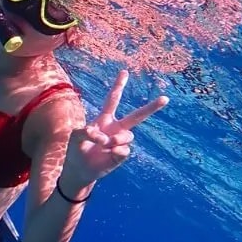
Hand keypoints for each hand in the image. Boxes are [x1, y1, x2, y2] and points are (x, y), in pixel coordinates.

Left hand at [63, 70, 168, 186]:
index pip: (112, 100)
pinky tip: (110, 152)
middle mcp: (115, 129)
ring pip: (128, 135)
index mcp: (104, 119)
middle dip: (151, 107)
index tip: (124, 71)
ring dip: (117, 139)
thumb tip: (102, 136)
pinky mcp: (121, 155)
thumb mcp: (75, 137)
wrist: (79, 170)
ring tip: (107, 144)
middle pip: (137, 116)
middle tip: (165, 98)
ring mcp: (120, 142)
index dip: (118, 86)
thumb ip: (85, 132)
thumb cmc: (76, 150)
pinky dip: (117, 150)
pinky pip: (125, 150)